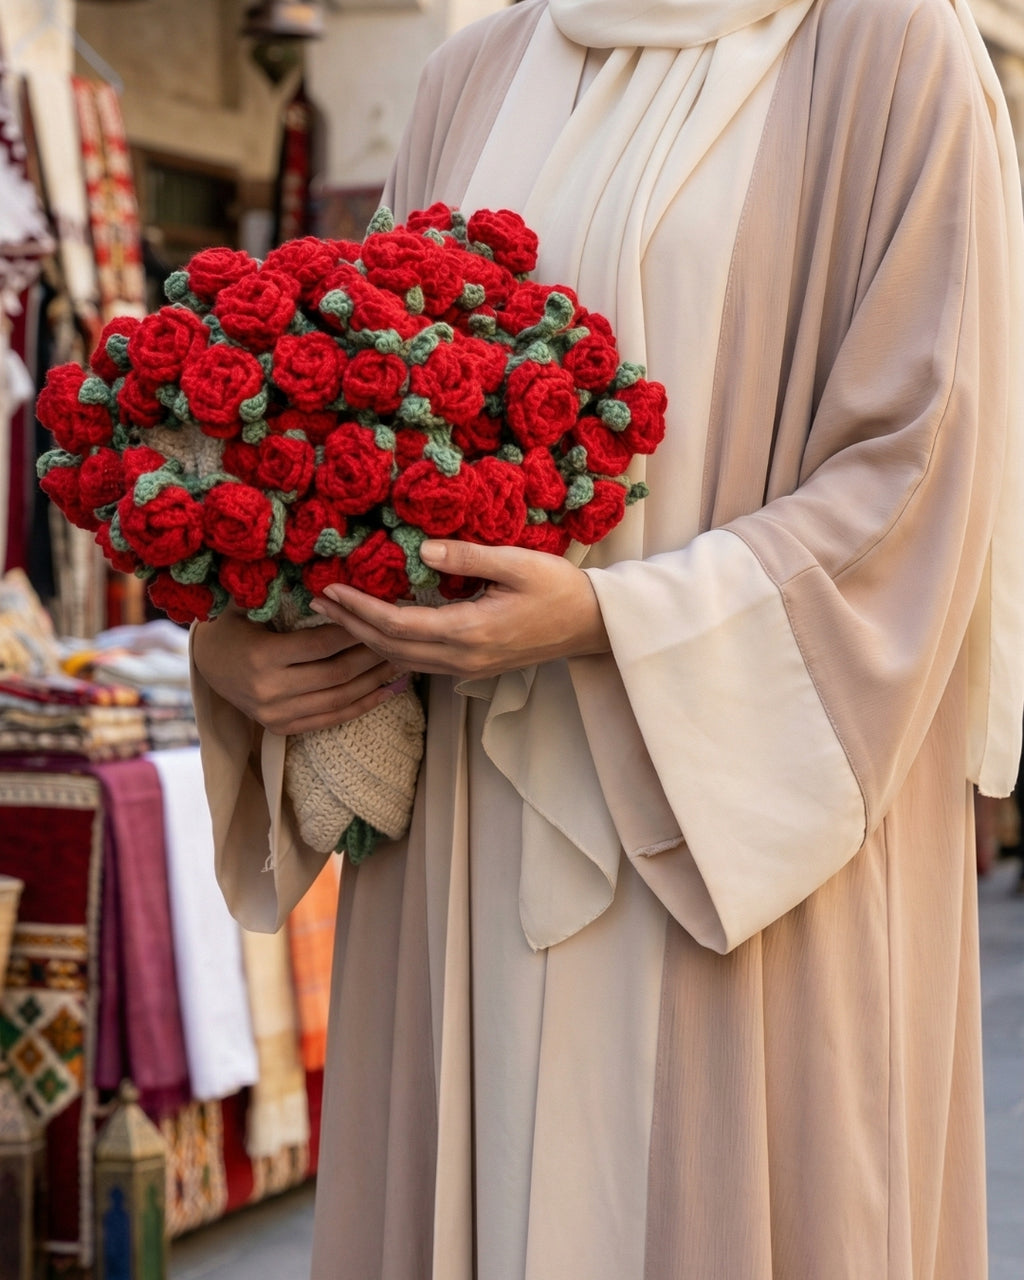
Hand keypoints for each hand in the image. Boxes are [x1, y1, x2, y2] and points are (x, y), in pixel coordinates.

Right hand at [192, 607, 405, 735]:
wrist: (204, 665)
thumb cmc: (232, 626)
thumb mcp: (248, 605)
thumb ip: (282, 592)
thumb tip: (327, 573)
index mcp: (262, 657)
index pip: (321, 644)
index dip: (353, 631)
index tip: (378, 616)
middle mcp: (269, 691)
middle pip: (336, 674)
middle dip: (372, 656)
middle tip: (399, 639)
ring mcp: (276, 714)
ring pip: (338, 699)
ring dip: (374, 682)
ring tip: (401, 663)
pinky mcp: (282, 727)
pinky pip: (330, 719)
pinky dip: (361, 706)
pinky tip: (387, 692)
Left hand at [308, 539, 609, 679]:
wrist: (592, 626)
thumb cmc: (559, 589)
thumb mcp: (517, 563)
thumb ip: (469, 557)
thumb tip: (423, 550)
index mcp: (469, 631)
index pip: (396, 623)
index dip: (358, 608)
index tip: (330, 589)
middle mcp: (461, 657)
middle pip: (389, 647)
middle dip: (349, 626)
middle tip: (317, 603)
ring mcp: (466, 667)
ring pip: (400, 659)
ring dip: (364, 638)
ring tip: (336, 616)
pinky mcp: (472, 667)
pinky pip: (418, 662)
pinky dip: (389, 647)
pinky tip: (376, 631)